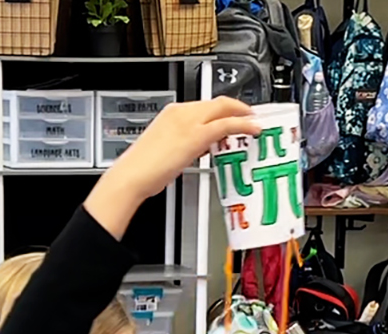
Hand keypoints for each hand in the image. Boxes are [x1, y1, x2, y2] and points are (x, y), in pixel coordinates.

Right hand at [85, 98, 258, 238]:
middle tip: (252, 116)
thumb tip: (200, 148)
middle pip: (217, 103)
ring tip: (255, 123)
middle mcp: (181, 112)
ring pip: (224, 108)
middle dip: (237, 108)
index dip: (223, 109)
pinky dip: (243, 124)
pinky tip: (253, 128)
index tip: (233, 116)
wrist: (132, 176)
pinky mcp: (197, 135)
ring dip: (243, 114)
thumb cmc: (143, 169)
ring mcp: (189, 121)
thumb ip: (186, 145)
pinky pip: (227, 124)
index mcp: (171, 113)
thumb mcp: (166, 150)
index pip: (204, 105)